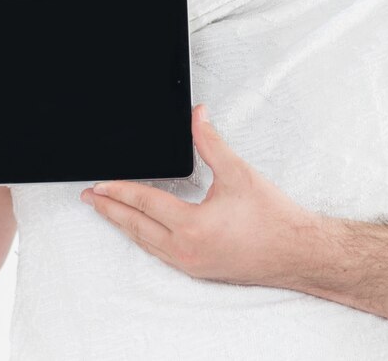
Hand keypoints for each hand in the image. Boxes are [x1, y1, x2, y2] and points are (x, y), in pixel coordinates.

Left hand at [80, 104, 320, 285]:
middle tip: (89, 197)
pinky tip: (140, 230)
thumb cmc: (273, 218)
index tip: (98, 183)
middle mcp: (185, 250)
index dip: (118, 190)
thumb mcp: (238, 173)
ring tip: (107, 211)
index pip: (143, 202)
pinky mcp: (198, 270)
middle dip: (109, 209)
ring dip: (123, 225)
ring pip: (145, 243)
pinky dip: (143, 238)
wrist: (298, 253)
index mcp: (192, 227)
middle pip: (135, 226)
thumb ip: (211, 143)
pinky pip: (159, 253)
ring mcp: (190, 265)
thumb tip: (196, 116)